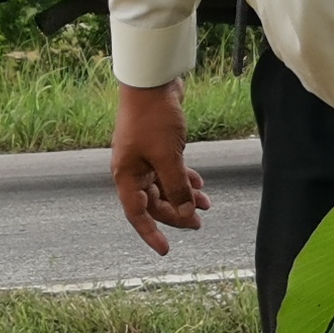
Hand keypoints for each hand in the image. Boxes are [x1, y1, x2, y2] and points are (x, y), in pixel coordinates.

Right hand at [111, 80, 207, 252]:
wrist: (152, 82)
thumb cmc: (153, 118)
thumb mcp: (168, 157)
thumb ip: (177, 187)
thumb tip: (186, 212)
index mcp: (126, 175)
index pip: (137, 214)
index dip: (151, 233)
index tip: (166, 250)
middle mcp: (132, 169)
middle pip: (154, 202)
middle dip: (177, 213)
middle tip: (199, 223)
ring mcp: (144, 157)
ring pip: (165, 186)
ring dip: (185, 196)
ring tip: (206, 205)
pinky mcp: (156, 146)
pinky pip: (169, 170)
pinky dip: (184, 178)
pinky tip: (200, 184)